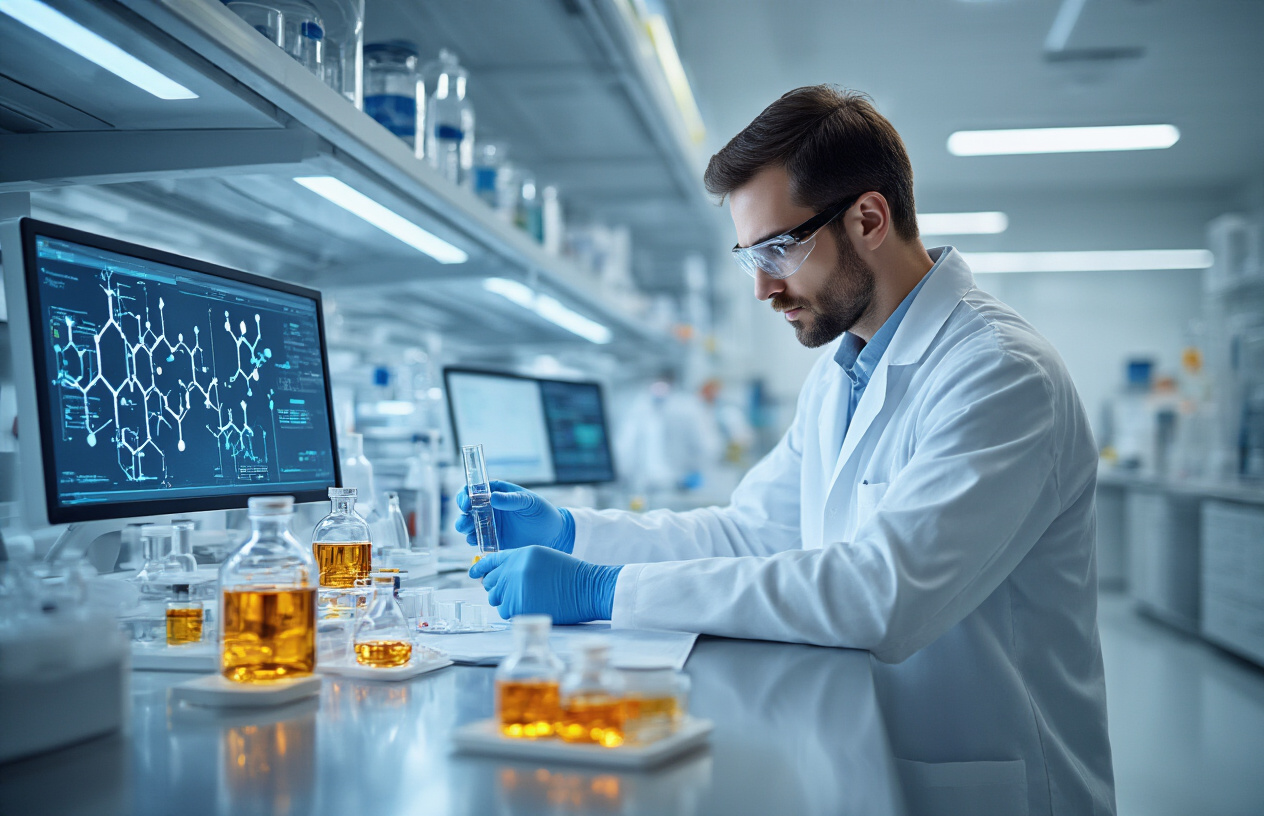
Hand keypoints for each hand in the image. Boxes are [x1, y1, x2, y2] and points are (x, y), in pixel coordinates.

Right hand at [456, 480, 573, 552]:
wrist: (552, 535)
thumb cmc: (542, 512)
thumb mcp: (529, 502)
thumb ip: (511, 499)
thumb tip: (492, 497)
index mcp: (496, 493)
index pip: (474, 490)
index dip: (466, 494)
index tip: (466, 501)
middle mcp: (489, 508)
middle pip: (467, 508)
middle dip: (462, 513)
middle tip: (466, 518)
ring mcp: (489, 524)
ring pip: (468, 524)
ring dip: (464, 526)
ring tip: (469, 529)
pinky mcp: (492, 540)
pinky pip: (477, 539)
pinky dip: (473, 539)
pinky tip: (476, 540)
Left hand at [469, 546, 620, 623]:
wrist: (588, 588)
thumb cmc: (568, 574)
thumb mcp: (541, 557)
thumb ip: (518, 562)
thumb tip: (494, 576)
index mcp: (521, 554)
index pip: (491, 560)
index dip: (480, 568)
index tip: (473, 573)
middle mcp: (515, 569)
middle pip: (491, 582)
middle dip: (497, 588)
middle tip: (512, 592)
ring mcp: (516, 588)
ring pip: (497, 599)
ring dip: (507, 601)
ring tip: (527, 598)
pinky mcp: (521, 607)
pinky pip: (506, 612)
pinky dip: (514, 612)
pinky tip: (530, 606)